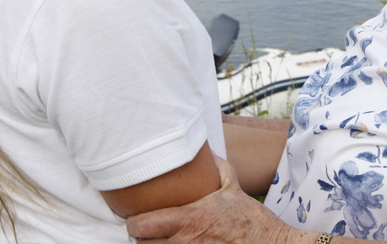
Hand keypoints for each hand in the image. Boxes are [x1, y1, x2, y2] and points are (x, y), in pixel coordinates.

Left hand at [126, 152, 295, 243]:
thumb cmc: (251, 221)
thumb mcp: (233, 190)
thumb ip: (218, 169)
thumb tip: (209, 152)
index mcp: (191, 219)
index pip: (143, 226)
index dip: (134, 223)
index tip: (136, 217)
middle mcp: (186, 242)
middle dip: (141, 238)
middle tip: (145, 230)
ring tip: (157, 240)